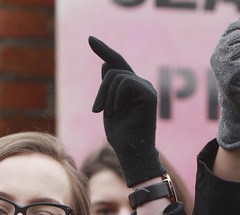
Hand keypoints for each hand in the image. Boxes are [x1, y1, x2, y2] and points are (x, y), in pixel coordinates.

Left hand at [89, 36, 164, 186]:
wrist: (131, 151)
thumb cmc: (120, 135)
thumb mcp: (108, 106)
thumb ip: (108, 88)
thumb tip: (105, 65)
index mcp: (133, 88)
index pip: (117, 63)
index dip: (104, 50)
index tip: (90, 39)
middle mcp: (142, 86)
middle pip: (114, 70)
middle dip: (101, 90)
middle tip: (97, 110)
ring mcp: (147, 88)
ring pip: (116, 76)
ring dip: (106, 96)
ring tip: (110, 114)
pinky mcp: (149, 93)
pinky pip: (124, 82)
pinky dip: (115, 98)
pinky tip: (118, 111)